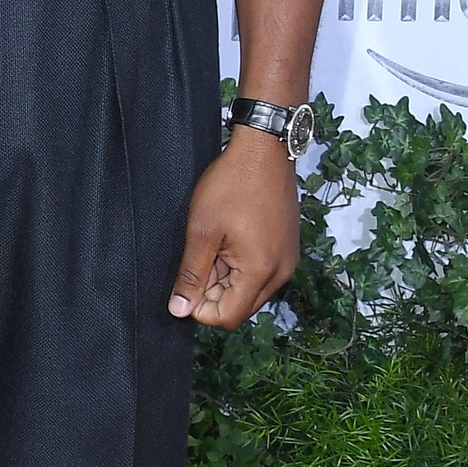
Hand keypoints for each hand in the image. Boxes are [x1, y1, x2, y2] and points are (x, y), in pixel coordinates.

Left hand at [168, 124, 299, 328]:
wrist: (263, 149)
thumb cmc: (232, 183)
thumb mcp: (202, 229)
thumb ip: (191, 274)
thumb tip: (179, 309)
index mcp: (260, 271)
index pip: (228, 317)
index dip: (201, 307)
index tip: (187, 282)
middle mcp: (281, 272)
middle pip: (241, 306)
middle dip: (214, 292)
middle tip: (199, 256)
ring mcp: (287, 260)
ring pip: (251, 290)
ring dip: (227, 277)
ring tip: (215, 243)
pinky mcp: (287, 247)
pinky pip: (262, 272)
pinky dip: (242, 265)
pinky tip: (229, 238)